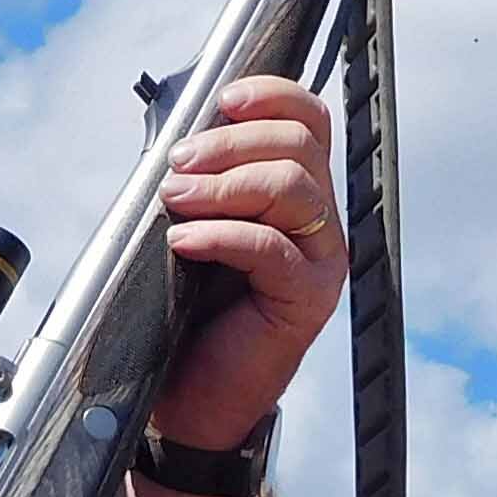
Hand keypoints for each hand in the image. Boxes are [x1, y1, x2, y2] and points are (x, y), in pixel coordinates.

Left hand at [150, 73, 349, 450]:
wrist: (190, 400)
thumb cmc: (187, 314)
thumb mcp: (191, 230)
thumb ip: (199, 183)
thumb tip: (177, 136)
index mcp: (295, 193)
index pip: (308, 119)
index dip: (270, 97)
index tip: (221, 101)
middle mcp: (317, 221)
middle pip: (299, 144)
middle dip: (231, 143)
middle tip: (178, 165)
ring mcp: (319, 260)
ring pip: (292, 187)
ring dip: (225, 183)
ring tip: (176, 200)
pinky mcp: (308, 299)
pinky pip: (271, 247)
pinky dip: (221, 235)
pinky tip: (183, 241)